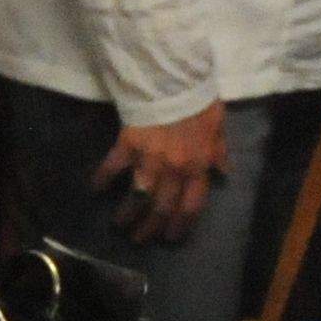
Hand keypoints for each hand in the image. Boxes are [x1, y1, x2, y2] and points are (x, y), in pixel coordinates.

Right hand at [96, 103, 230, 244]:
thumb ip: (219, 151)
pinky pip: (114, 166)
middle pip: (163, 207)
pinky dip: (103, 177)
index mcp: (198, 166)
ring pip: (139, 196)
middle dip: (151, 228)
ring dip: (128, 213)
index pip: (191, 205)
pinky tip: (95, 188)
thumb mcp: (218, 126)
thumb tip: (224, 172)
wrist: (174, 80)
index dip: (182, 225)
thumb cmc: (199, 101)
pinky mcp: (129, 145)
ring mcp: (150, 159)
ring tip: (120, 225)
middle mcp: (174, 169)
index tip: (172, 237)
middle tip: (141, 240)